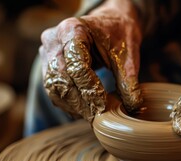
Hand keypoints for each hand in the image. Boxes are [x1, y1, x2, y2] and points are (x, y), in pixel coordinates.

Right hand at [40, 0, 142, 122]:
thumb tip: (133, 108)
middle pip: (61, 78)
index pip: (76, 66)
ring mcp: (47, 52)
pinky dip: (67, 103)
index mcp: (73, 29)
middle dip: (80, 101)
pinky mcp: (48, 64)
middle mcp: (54, 39)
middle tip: (98, 117)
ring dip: (72, 105)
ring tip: (92, 116)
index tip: (103, 105)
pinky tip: (84, 111)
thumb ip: (129, 82)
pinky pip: (52, 89)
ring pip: (53, 86)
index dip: (89, 89)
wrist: (110, 24)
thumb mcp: (128, 56)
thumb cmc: (119, 35)